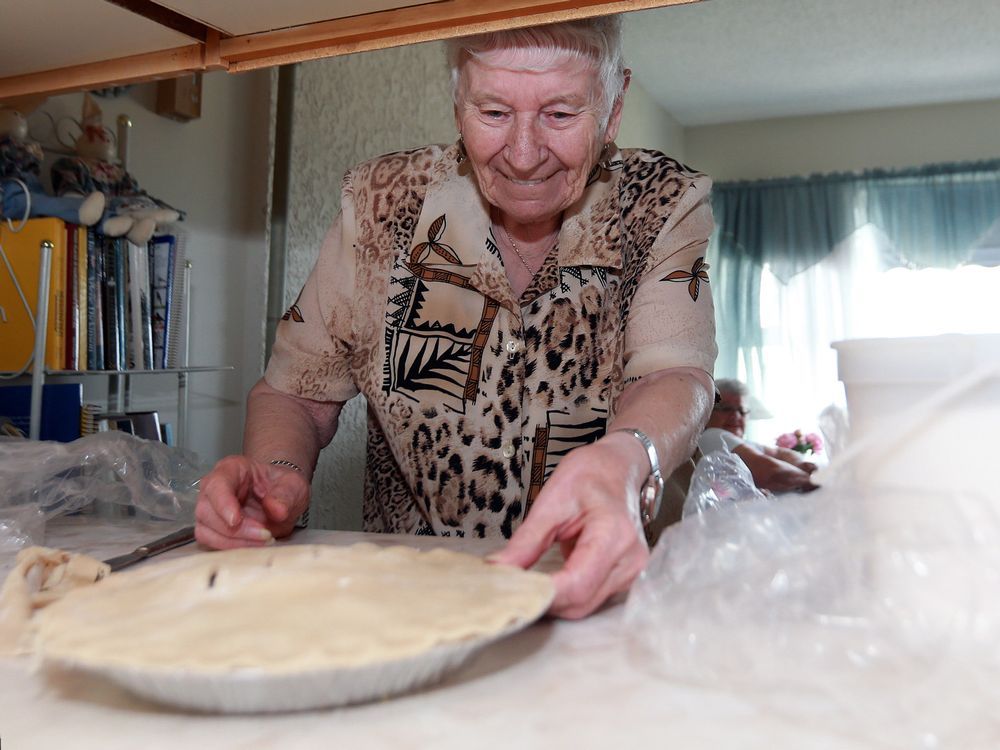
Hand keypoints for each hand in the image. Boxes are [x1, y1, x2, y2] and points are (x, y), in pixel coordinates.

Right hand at [194, 455, 309, 548]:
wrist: (282, 501)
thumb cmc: (282, 488)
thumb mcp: (294, 486)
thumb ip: (286, 495)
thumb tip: (277, 509)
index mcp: (232, 469)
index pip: (217, 484)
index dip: (223, 504)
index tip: (236, 520)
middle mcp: (214, 488)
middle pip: (207, 511)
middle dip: (236, 529)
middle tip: (264, 534)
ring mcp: (210, 510)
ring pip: (206, 530)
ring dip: (234, 542)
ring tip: (263, 541)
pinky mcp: (211, 529)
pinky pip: (212, 543)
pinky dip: (232, 548)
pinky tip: (254, 546)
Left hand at [490, 436, 649, 618]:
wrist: (617, 468)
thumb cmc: (589, 476)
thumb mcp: (551, 501)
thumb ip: (527, 541)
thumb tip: (498, 569)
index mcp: (613, 534)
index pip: (576, 584)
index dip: (542, 595)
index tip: (510, 592)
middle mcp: (629, 559)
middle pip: (580, 602)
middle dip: (543, 601)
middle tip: (508, 588)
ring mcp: (632, 571)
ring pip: (585, 606)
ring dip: (554, 601)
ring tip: (527, 584)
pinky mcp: (626, 577)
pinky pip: (591, 599)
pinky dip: (566, 596)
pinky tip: (549, 582)